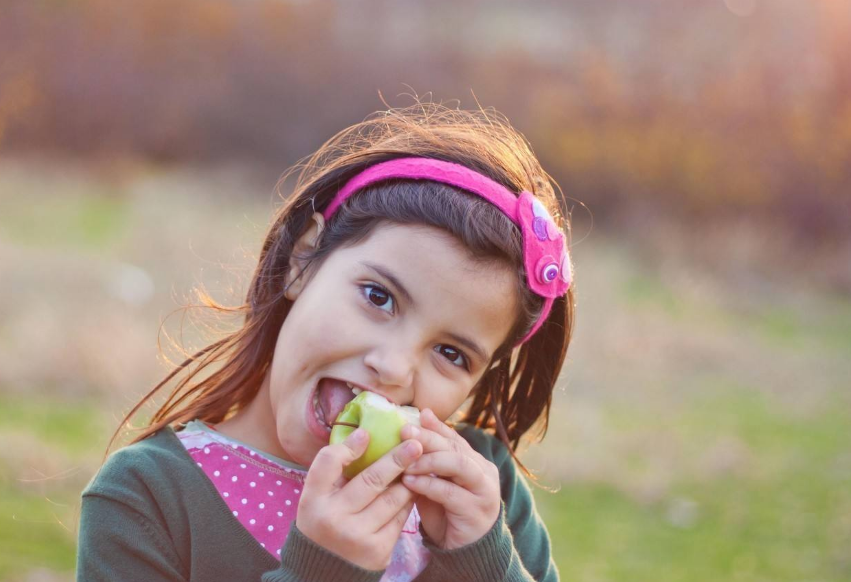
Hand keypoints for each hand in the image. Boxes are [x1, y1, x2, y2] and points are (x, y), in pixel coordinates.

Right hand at [296, 429, 422, 570]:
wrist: (324, 573)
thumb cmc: (323, 524)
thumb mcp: (317, 499)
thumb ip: (334, 471)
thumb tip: (365, 435)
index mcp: (313, 501)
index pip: (327, 464)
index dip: (348, 447)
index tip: (366, 432)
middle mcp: (333, 518)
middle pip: (371, 480)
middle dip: (397, 459)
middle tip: (416, 444)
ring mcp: (357, 536)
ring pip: (392, 499)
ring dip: (407, 480)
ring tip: (419, 465)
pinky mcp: (378, 551)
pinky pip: (399, 518)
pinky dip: (407, 502)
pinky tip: (412, 490)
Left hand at [400, 408, 500, 549]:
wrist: (462, 550)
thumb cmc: (445, 512)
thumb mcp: (435, 482)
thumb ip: (427, 460)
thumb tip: (412, 428)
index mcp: (475, 461)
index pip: (454, 438)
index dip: (435, 427)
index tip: (415, 417)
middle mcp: (483, 471)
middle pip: (455, 447)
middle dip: (429, 438)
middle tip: (405, 432)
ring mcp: (483, 490)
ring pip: (458, 464)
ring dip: (429, 460)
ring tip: (405, 462)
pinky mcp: (476, 510)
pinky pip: (450, 492)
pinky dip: (428, 484)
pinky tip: (409, 482)